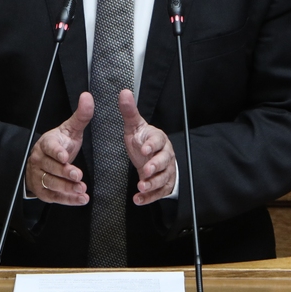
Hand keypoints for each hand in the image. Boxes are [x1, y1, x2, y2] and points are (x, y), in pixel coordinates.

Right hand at [26, 92, 91, 204]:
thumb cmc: (59, 144)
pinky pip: (54, 197)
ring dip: (67, 188)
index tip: (64, 156)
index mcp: (46, 143)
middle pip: (51, 167)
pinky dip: (68, 200)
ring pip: (51, 183)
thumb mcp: (70, 129)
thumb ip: (81, 115)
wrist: (40, 162)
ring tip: (81, 189)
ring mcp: (39, 177)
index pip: (49, 147)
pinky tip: (81, 199)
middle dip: (64, 172)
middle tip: (78, 175)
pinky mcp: (43, 191)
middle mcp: (40, 160)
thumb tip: (87, 96)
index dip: (56, 152)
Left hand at [120, 89, 176, 204]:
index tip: (143, 149)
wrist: (152, 157)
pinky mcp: (163, 185)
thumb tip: (124, 92)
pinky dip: (149, 197)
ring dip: (152, 183)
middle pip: (164, 161)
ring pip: (163, 178)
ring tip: (141, 186)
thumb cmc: (143, 141)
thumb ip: (129, 112)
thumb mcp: (134, 127)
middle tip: (145, 170)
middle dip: (155, 166)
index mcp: (159, 139)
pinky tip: (138, 199)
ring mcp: (166, 171)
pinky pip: (159, 192)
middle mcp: (165, 155)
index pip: (159, 141)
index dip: (152, 145)